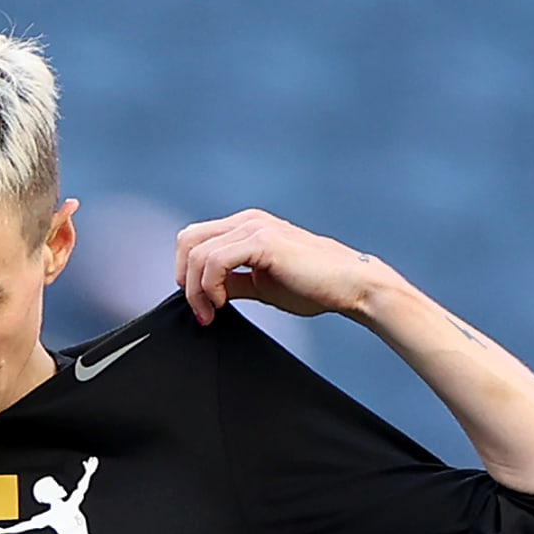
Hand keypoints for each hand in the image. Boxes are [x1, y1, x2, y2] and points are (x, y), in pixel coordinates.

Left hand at [175, 210, 394, 325]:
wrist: (348, 285)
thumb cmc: (313, 286)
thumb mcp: (260, 285)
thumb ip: (232, 283)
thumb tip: (207, 293)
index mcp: (245, 226)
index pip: (194, 240)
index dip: (187, 273)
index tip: (201, 305)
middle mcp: (247, 220)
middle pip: (187, 240)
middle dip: (185, 280)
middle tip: (202, 311)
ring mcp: (254, 227)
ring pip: (198, 253)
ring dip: (196, 290)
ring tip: (211, 313)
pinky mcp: (263, 241)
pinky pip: (215, 261)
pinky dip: (208, 286)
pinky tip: (221, 304)